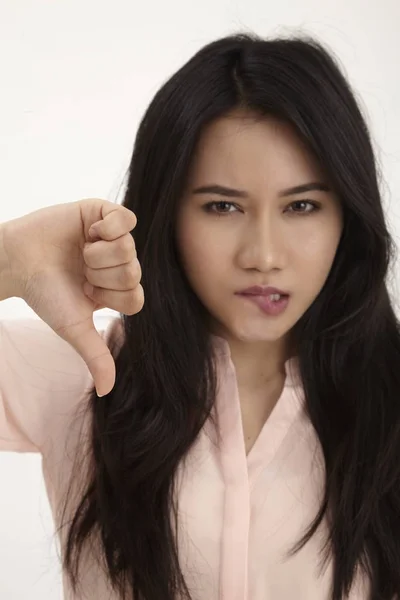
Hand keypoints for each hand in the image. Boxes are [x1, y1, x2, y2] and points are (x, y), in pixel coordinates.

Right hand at [3, 198, 142, 395]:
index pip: (136, 298)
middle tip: (80, 271)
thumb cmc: (45, 294)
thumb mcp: (74, 327)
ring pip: (129, 247)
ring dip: (97, 253)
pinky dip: (108, 227)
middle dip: (99, 275)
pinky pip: (127, 218)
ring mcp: (113, 238)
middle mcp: (118, 264)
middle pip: (133, 272)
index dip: (108, 296)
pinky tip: (89, 232)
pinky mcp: (104, 213)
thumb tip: (106, 391)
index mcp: (116, 290)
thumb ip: (96, 355)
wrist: (16, 261)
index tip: (85, 292)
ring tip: (80, 252)